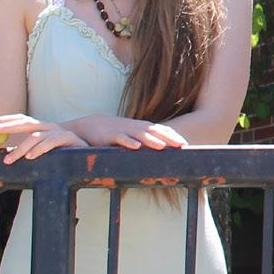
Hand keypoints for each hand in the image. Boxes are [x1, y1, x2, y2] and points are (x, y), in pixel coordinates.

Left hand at [0, 114, 88, 164]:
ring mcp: (59, 132)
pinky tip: (30, 156)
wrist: (91, 150)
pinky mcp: (68, 139)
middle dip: (9, 126)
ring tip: (9, 159)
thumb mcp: (47, 146)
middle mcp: (50, 126)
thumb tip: (10, 152)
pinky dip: (39, 149)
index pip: (24, 119)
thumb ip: (33, 146)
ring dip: (20, 148)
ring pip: (36, 137)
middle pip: (27, 123)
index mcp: (44, 127)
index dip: (9, 119)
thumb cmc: (66, 150)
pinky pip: (51, 143)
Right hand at [68, 115, 188, 149]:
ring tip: (162, 147)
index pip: (160, 130)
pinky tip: (135, 147)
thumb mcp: (130, 135)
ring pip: (139, 135)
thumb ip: (144, 139)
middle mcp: (134, 127)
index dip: (173, 136)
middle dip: (168, 138)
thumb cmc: (112, 132)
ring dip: (151, 140)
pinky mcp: (109, 136)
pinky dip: (128, 142)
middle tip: (182, 145)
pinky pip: (120, 138)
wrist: (88, 126)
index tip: (185, 144)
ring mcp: (122, 130)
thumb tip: (161, 148)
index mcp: (140, 127)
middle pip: (154, 132)